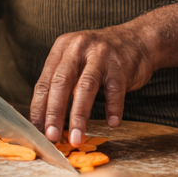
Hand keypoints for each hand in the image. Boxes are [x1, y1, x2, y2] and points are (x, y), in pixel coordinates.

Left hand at [29, 25, 155, 145]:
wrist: (139, 39)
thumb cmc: (103, 56)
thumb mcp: (77, 59)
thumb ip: (62, 82)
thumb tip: (46, 120)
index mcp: (63, 48)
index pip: (45, 82)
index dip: (39, 109)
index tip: (38, 132)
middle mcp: (79, 48)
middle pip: (62, 83)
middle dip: (54, 113)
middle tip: (51, 136)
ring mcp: (101, 55)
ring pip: (85, 87)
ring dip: (79, 115)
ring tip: (76, 137)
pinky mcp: (121, 65)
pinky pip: (115, 90)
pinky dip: (113, 108)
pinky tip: (112, 123)